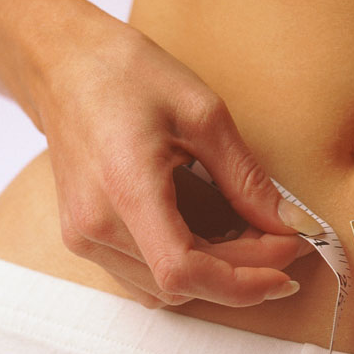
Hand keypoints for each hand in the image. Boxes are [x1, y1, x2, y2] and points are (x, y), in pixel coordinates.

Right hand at [26, 0, 319, 307]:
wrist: (60, 63)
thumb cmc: (128, 74)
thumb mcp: (204, 114)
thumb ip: (247, 179)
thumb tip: (293, 224)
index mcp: (125, 189)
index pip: (183, 271)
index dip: (241, 283)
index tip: (286, 266)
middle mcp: (95, 226)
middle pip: (181, 284)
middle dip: (243, 273)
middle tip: (286, 241)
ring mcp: (83, 237)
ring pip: (164, 290)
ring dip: (216, 275)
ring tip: (255, 239)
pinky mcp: (83, 237)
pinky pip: (143, 278)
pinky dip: (186, 271)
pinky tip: (215, 242)